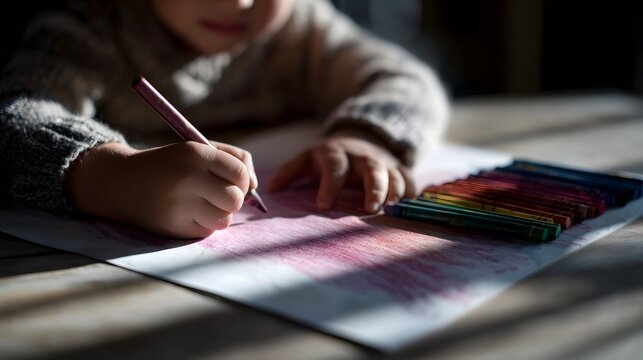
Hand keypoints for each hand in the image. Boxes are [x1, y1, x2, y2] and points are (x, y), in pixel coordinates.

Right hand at [65, 141, 256, 238]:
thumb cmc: (171, 165)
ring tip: (204, 203)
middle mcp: (187, 178)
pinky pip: (207, 231)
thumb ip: (234, 159)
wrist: (123, 183)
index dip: (243, 179)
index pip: (240, 173)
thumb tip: (256, 187)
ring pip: (224, 219)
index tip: (232, 180)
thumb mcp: (199, 150)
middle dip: (233, 198)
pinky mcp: (174, 228)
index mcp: (195, 154)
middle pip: (235, 198)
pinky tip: (188, 213)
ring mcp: (179, 205)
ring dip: (220, 213)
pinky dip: (204, 224)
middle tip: (219, 194)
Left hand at [268, 130, 415, 212]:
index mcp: (336, 154)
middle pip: (372, 170)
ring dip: (394, 191)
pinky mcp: (399, 168)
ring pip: (394, 175)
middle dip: (373, 188)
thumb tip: (270, 189)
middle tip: (370, 209)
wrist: (362, 139)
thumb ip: (291, 172)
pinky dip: (411, 191)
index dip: (329, 186)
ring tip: (391, 208)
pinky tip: (408, 205)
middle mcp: (362, 157)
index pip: (334, 168)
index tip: (323, 205)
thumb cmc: (330, 158)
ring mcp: (383, 162)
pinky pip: (410, 178)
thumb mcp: (309, 160)